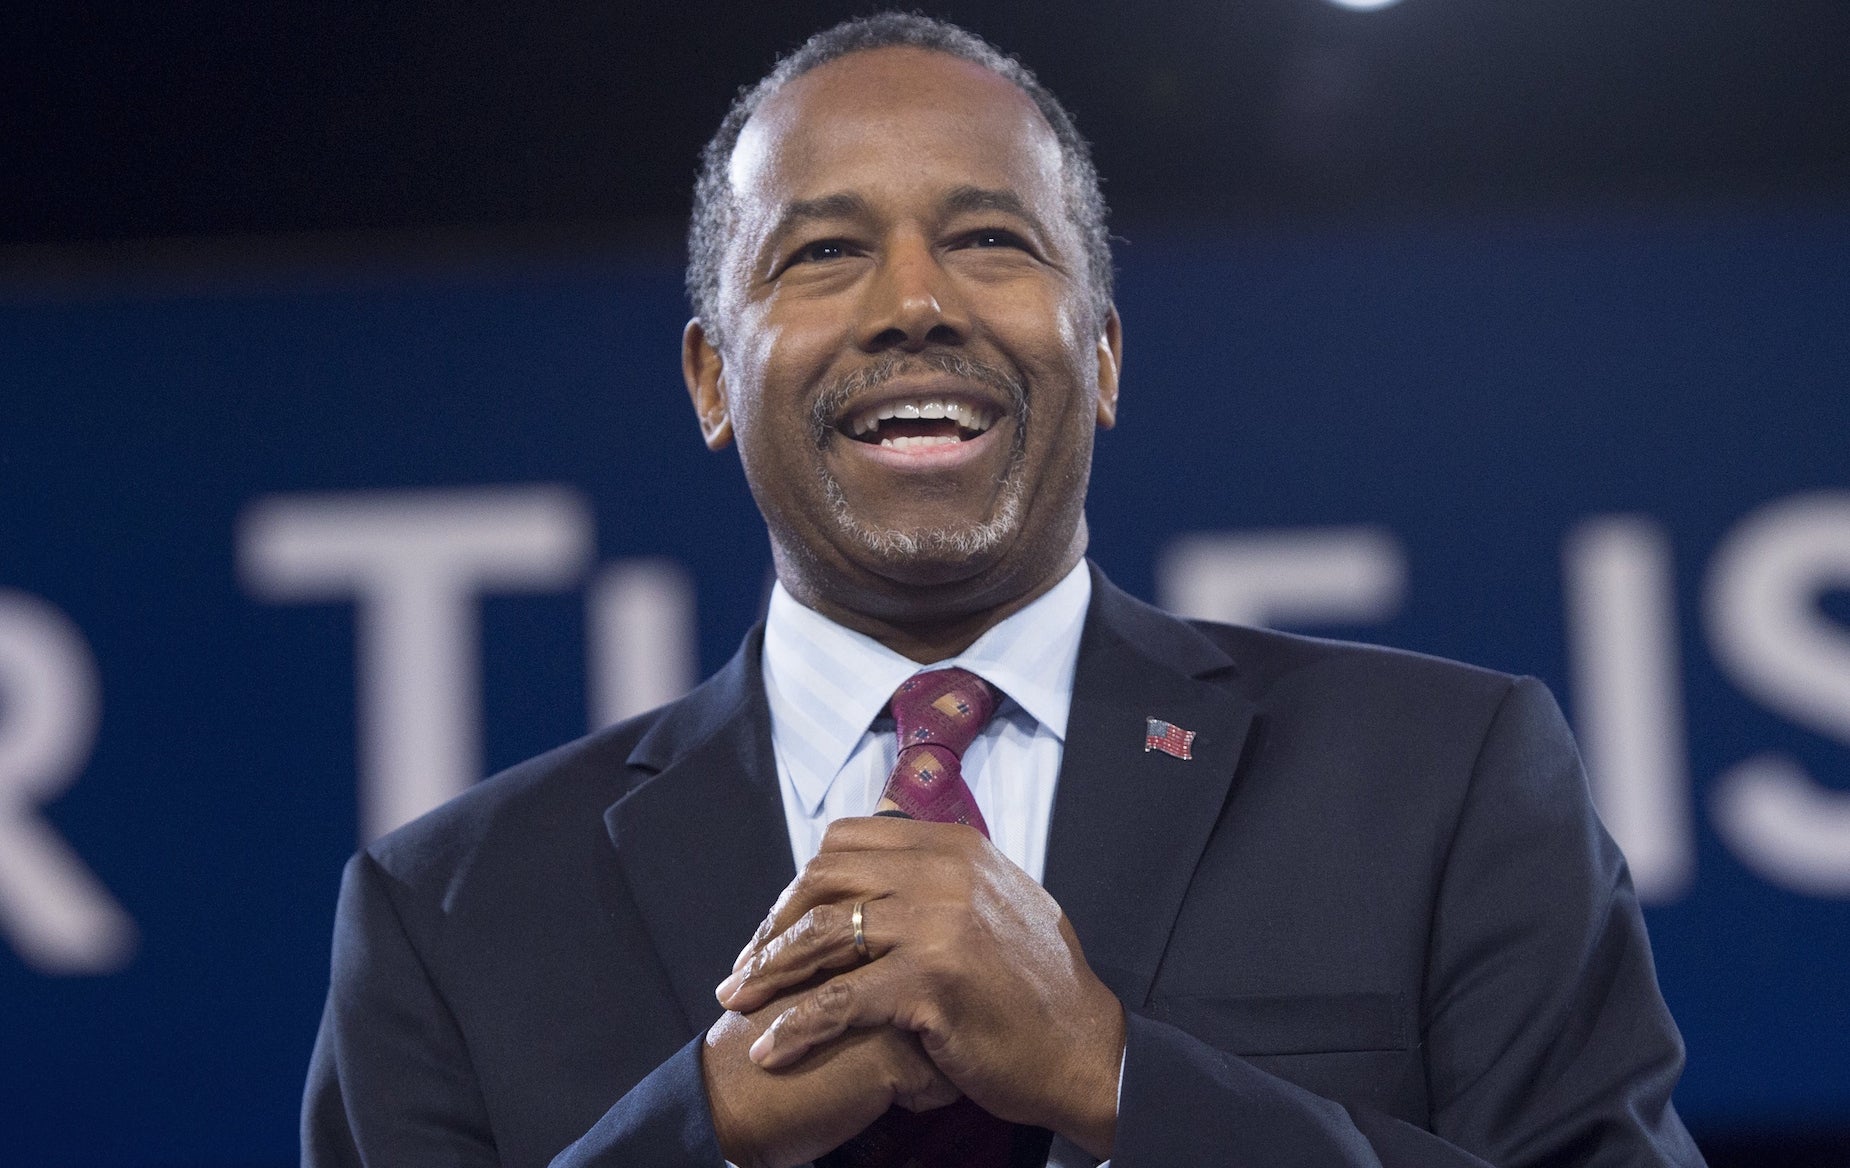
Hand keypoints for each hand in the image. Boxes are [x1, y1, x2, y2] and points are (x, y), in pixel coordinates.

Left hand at [714, 817, 1123, 1158]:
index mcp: (954, 846)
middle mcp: (944, 872)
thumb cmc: (1038, 987)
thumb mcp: (1000, 901)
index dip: (802, 881)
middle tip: (748, 966)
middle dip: (775, 923)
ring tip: (738, 1001)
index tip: (781, 923)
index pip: (848, 840)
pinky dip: (797, 1027)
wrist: (1085, 1049)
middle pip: (823, 878)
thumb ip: (945, 876)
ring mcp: (938, 924)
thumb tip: (887, 858)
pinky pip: (840, 1002)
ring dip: (769, 970)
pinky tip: (771, 1050)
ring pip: (822, 934)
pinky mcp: (931, 982)